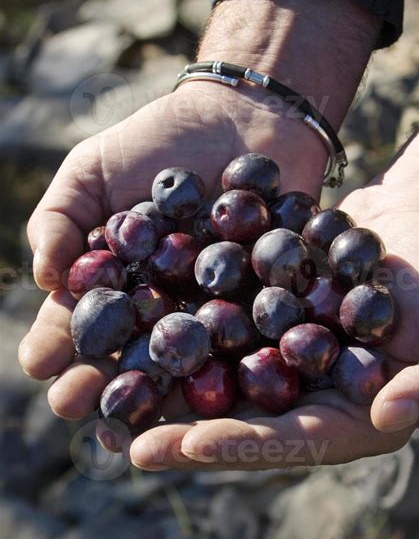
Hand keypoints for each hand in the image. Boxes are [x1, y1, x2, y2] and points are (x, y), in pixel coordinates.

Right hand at [18, 0, 376, 395]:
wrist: (244, 117)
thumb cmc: (158, 140)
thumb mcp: (92, 169)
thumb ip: (58, 218)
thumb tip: (44, 280)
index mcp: (114, 282)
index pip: (78, 320)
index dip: (56, 344)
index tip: (39, 364)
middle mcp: (158, 306)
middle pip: (123, 355)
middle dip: (96, 381)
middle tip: (76, 405)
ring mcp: (208, 311)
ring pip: (177, 362)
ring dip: (150, 393)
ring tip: (128, 421)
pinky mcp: (258, 306)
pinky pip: (239, 341)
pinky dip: (222, 367)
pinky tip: (205, 396)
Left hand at [127, 78, 418, 470]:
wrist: (417, 220)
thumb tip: (391, 420)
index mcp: (352, 418)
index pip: (293, 442)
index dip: (240, 445)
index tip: (185, 445)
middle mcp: (309, 399)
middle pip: (243, 422)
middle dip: (183, 431)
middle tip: (122, 437)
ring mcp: (282, 361)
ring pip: (218, 382)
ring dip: (167, 391)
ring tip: (108, 398)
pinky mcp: (263, 321)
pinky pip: (217, 331)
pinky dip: (180, 335)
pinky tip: (132, 333)